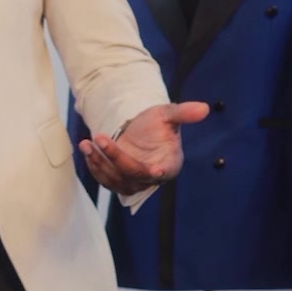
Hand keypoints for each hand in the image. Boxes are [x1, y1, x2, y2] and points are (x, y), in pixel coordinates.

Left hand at [78, 101, 208, 194]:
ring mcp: (134, 182)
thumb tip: (204, 108)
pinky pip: (104, 179)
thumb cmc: (156, 123)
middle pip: (133, 174)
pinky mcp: (118, 182)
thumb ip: (183, 113)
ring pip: (116, 179)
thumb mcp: (167, 114)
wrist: (139, 131)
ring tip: (88, 143)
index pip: (165, 171)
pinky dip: (94, 166)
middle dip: (116, 157)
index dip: (160, 172)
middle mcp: (152, 178)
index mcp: (170, 164)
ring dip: (99, 162)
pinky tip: (87, 149)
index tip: (154, 171)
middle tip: (100, 137)